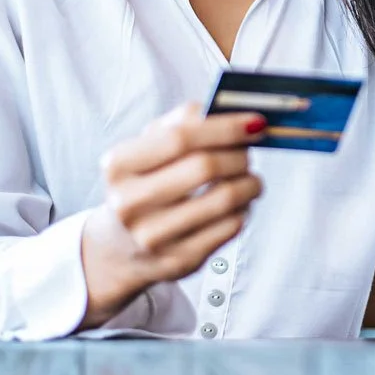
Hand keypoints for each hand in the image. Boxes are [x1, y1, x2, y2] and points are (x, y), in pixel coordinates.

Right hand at [79, 103, 265, 328]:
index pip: (180, 137)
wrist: (120, 245)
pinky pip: (229, 227)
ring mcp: (152, 237)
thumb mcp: (149, 146)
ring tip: (250, 178)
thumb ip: (184, 121)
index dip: (224, 127)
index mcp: (119, 165)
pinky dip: (243, 209)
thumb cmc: (144, 181)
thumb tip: (234, 113)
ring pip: (223, 199)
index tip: (255, 122)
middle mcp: (129, 203)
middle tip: (250, 151)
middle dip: (239, 154)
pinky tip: (238, 203)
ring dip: (249, 183)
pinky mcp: (178, 261)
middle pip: (204, 167)